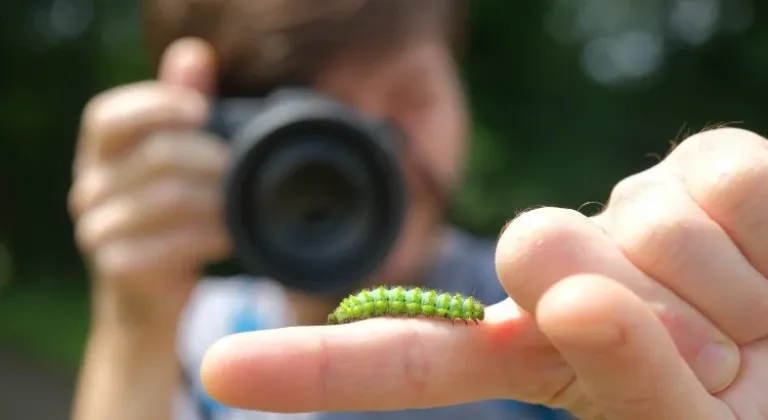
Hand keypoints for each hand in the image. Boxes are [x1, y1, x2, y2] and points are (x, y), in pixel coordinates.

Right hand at [69, 38, 229, 328]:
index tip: (200, 109)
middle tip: (244, 169)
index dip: (153, 106)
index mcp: (100, 153)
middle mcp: (89, 188)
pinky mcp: (118, 268)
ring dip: (216, 201)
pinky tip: (229, 237)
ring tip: (245, 204)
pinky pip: (168, 246)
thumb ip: (182, 105)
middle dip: (210, 160)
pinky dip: (208, 238)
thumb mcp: (176, 159)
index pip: (107, 116)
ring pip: (164, 201)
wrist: (149, 296)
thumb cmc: (169, 217)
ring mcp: (97, 231)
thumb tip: (194, 53)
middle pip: (153, 157)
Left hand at [198, 127, 767, 419]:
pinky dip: (766, 247)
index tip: (222, 371)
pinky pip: (720, 189)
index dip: (318, 369)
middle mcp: (570, 272)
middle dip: (629, 311)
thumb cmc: (762, 409)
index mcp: (544, 353)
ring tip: (755, 317)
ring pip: (636, 226)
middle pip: (528, 250)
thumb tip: (571, 291)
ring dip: (721, 296)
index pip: (417, 360)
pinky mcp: (703, 165)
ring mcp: (629, 211)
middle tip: (710, 350)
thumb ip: (627, 384)